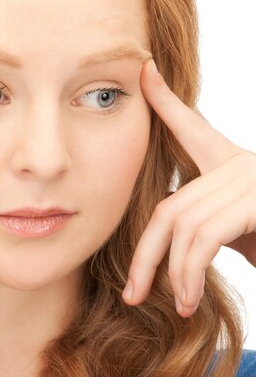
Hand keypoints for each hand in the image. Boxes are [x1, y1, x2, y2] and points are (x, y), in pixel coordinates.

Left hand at [122, 59, 255, 316]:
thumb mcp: (242, 229)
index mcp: (234, 165)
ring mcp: (252, 179)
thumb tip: (173, 244)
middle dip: (145, 255)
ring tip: (178, 305)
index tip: (145, 71)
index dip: (166, 100)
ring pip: (182, 223)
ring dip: (172, 273)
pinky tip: (188, 300)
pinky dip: (189, 273)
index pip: (192, 127)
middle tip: (132, 294)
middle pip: (170, 206)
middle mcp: (242, 165)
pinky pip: (204, 237)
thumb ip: (209, 223)